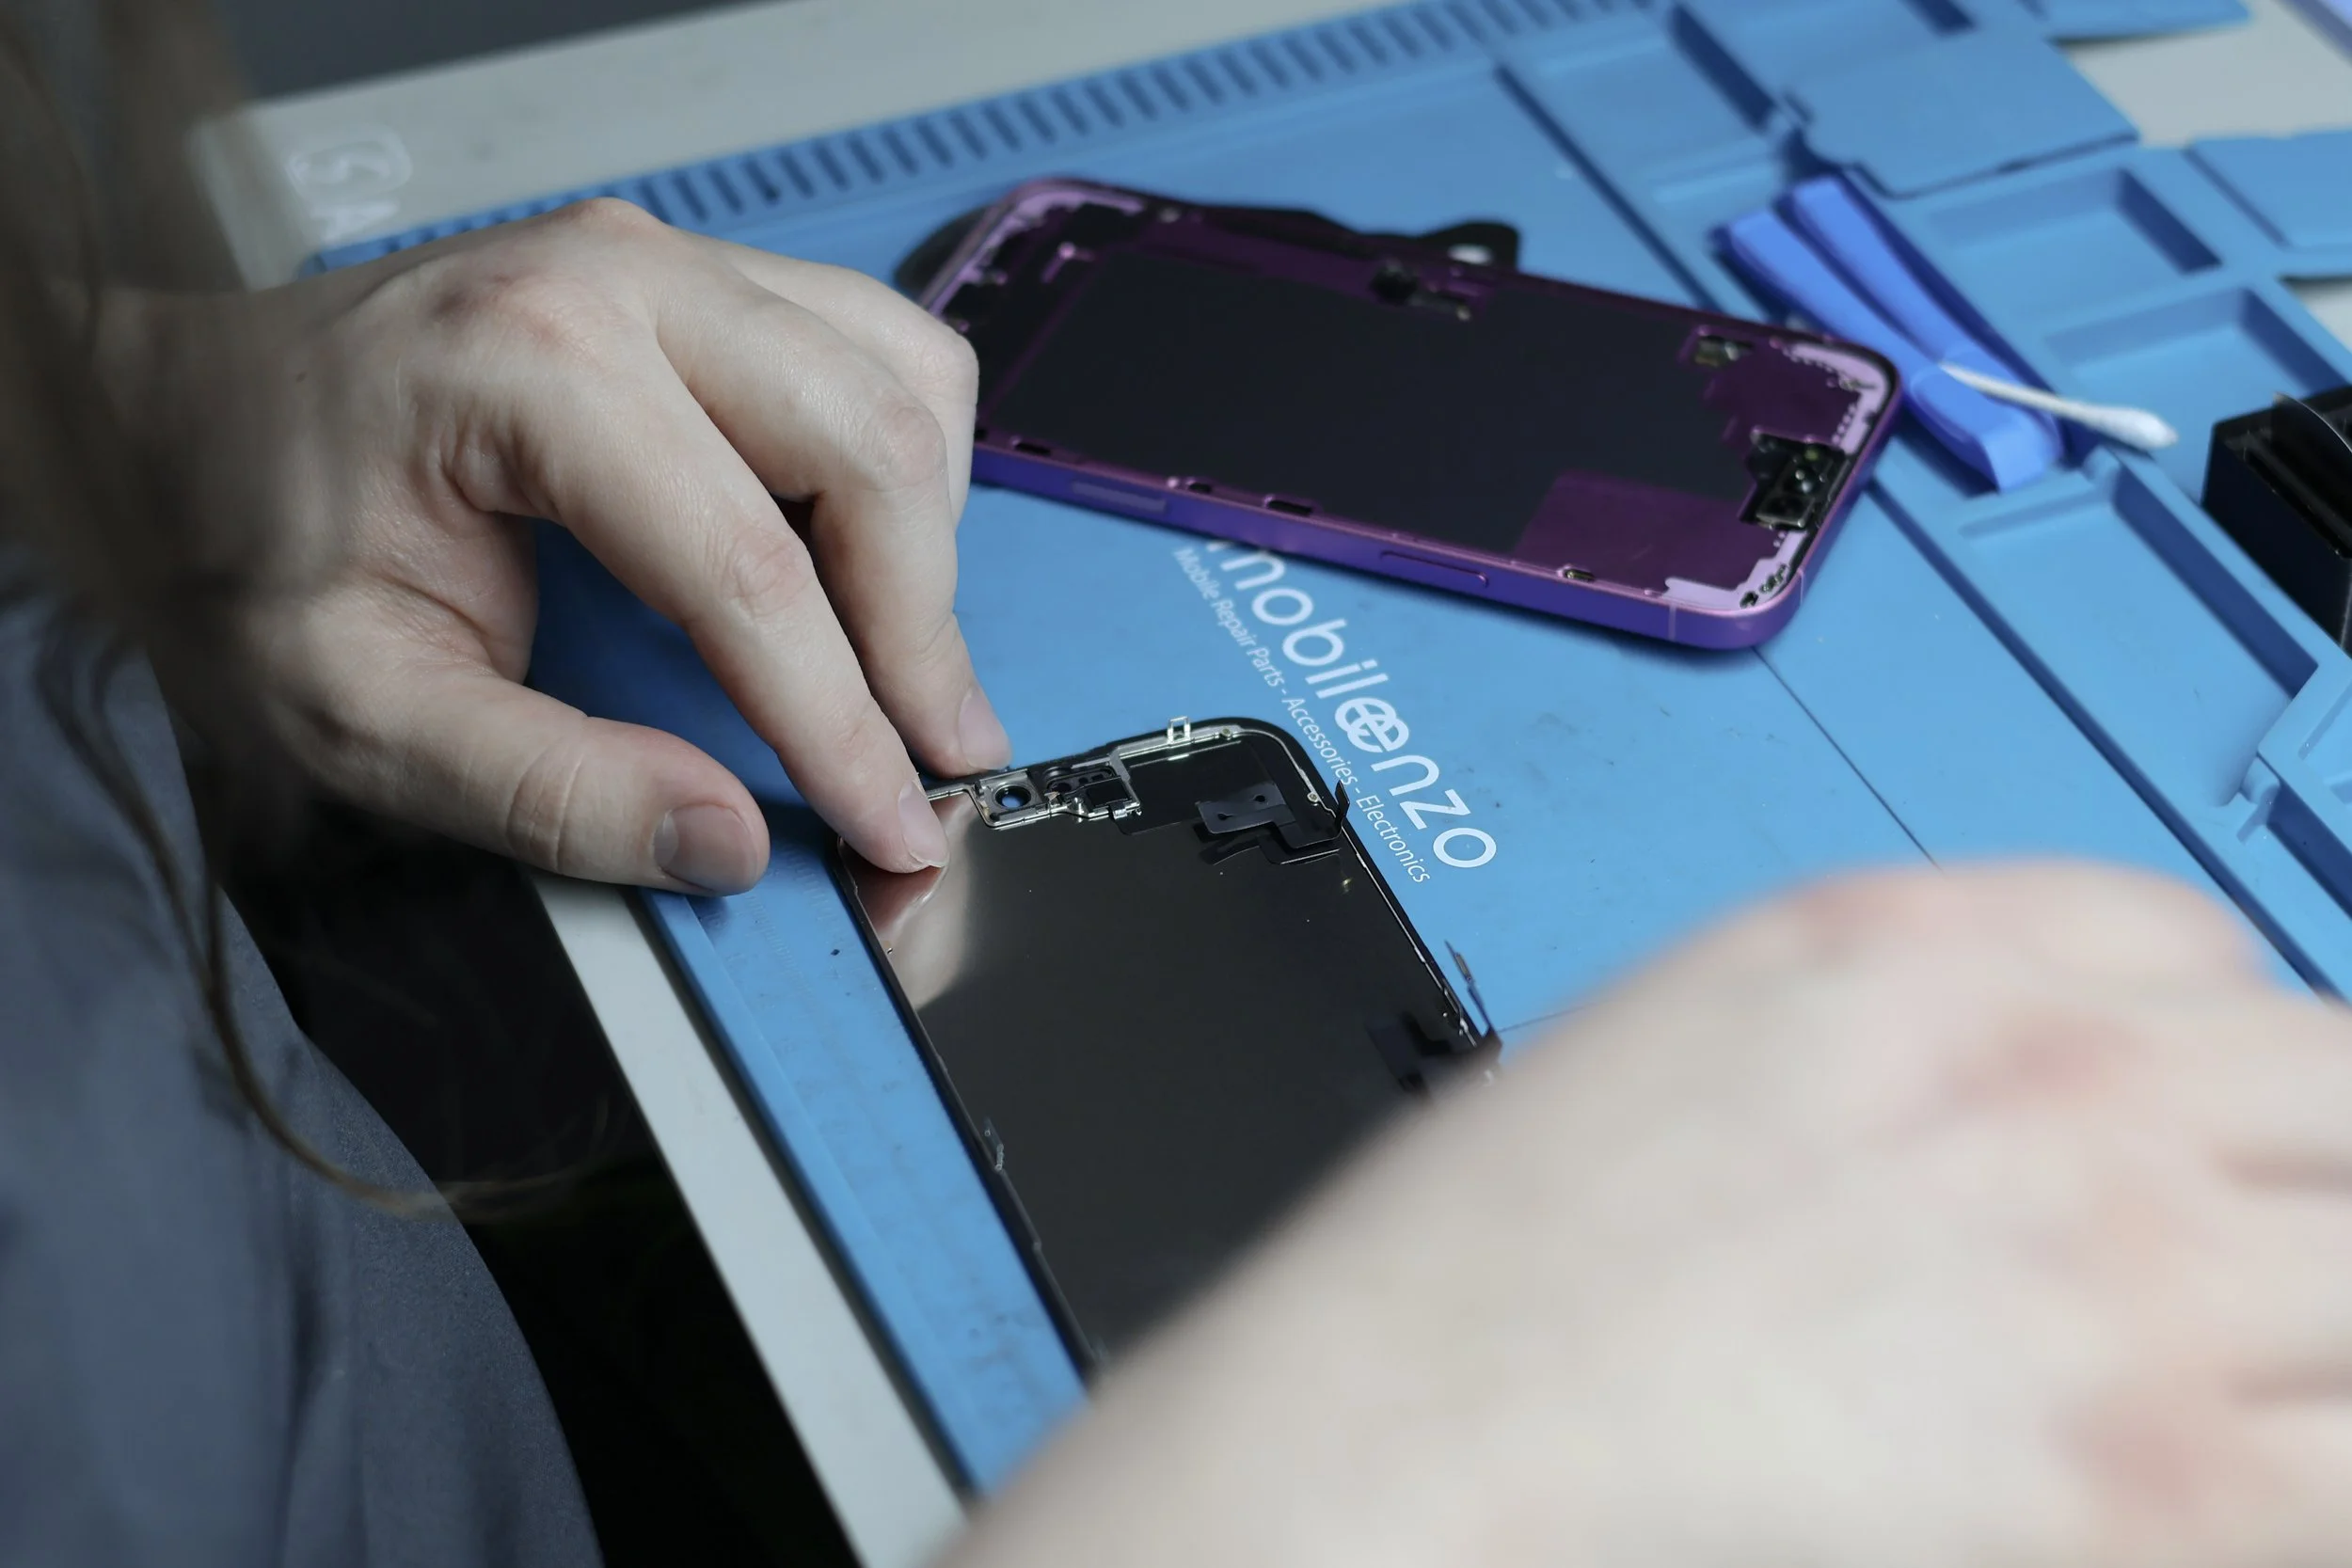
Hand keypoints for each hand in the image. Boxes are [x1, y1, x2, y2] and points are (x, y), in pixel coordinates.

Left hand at [118, 198, 1007, 889]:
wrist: (185, 418)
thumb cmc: (248, 539)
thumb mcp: (353, 709)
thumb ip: (546, 790)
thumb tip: (727, 841)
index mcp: (530, 368)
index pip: (748, 567)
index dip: (842, 721)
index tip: (893, 824)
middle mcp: (622, 279)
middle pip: (868, 447)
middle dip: (924, 628)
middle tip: (939, 757)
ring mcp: (668, 263)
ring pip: (902, 379)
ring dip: (932, 536)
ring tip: (903, 667)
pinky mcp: (698, 280)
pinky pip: (873, 348)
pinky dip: (906, 463)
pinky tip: (866, 558)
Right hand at [952, 865, 2351, 1567]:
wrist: (1411, 1420)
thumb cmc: (1489, 1253)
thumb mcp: (1689, 1021)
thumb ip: (1895, 1013)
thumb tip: (2019, 1072)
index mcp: (1922, 946)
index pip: (2196, 942)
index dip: (2202, 1038)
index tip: (2190, 1109)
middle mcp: (2048, 1075)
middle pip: (2329, 1079)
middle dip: (2296, 1156)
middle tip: (2246, 1236)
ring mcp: (2114, 1266)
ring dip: (2315, 1307)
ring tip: (2237, 1361)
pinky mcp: (2141, 1471)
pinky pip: (2350, 1459)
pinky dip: (2311, 1460)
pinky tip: (2226, 1472)